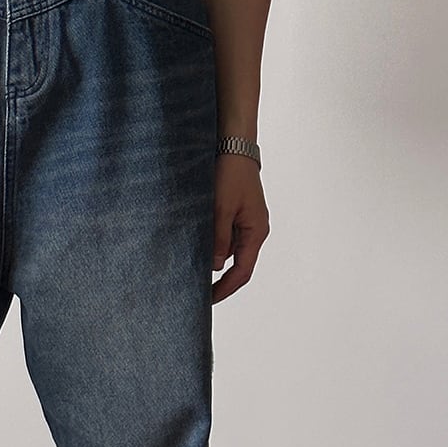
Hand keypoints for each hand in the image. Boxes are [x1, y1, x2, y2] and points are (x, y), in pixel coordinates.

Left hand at [211, 154, 268, 302]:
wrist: (234, 147)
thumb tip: (216, 266)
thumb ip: (219, 238)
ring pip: (229, 250)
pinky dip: (213, 243)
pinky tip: (197, 245)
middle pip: (237, 264)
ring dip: (213, 258)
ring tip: (191, 267)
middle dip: (218, 278)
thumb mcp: (221, 208)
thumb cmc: (231, 174)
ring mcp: (245, 222)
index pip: (242, 271)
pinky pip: (225, 236)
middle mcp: (253, 231)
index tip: (209, 299)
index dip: (226, 288)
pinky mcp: (236, 214)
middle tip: (197, 289)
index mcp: (256, 232)